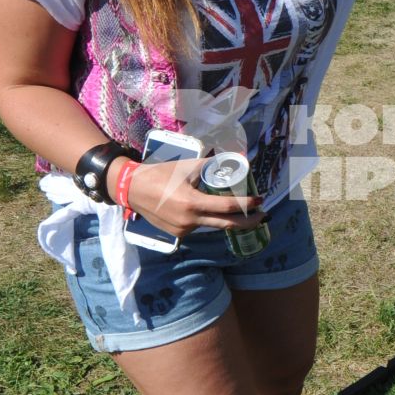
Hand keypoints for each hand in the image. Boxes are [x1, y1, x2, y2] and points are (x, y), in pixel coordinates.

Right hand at [124, 157, 264, 240]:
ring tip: (236, 209)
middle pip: (226, 224)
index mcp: (192, 203)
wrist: (132, 189)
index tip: (260, 200)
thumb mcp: (187, 166)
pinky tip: (204, 209)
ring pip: (211, 225)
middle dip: (248, 221)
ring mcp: (183, 230)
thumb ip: (212, 165)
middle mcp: (189, 221)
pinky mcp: (178, 234)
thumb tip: (235, 160)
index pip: (227, 206)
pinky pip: (198, 227)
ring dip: (225, 218)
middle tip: (262, 215)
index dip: (247, 204)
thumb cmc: (160, 174)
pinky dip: (206, 219)